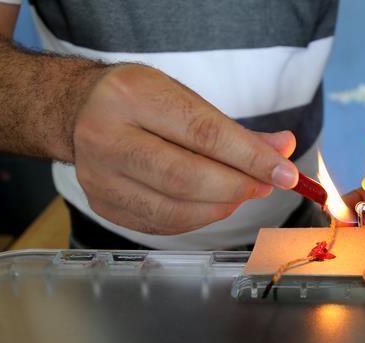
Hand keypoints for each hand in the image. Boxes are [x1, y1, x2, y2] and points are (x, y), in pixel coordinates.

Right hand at [72, 64, 299, 233]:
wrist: (78, 110)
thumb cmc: (140, 101)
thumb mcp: (185, 98)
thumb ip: (235, 130)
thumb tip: (282, 151)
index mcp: (131, 96)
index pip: (204, 134)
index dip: (251, 158)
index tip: (286, 173)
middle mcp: (106, 137)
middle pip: (187, 178)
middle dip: (238, 187)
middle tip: (265, 185)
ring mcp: (99, 176)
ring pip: (175, 209)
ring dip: (221, 206)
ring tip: (241, 193)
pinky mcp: (102, 204)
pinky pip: (163, 224)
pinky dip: (198, 218)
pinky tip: (212, 204)